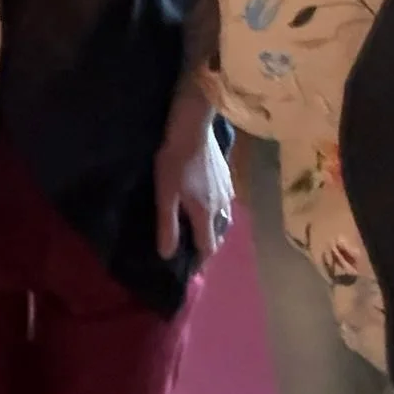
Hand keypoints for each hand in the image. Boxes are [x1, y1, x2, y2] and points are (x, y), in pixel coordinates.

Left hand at [154, 100, 233, 261]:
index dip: (200, 260)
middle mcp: (222, 206)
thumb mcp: (166, 195)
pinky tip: (208, 199)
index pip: (208, 246)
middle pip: (218, 233)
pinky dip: (217, 208)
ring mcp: (227, 189)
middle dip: (208, 242)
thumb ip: (168, 225)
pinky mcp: (227, 175)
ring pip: (224, 216)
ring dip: (214, 226)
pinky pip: (225, 200)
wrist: (192, 127)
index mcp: (206, 214)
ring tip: (201, 226)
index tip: (191, 266)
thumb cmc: (176, 161)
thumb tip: (168, 255)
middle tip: (194, 246)